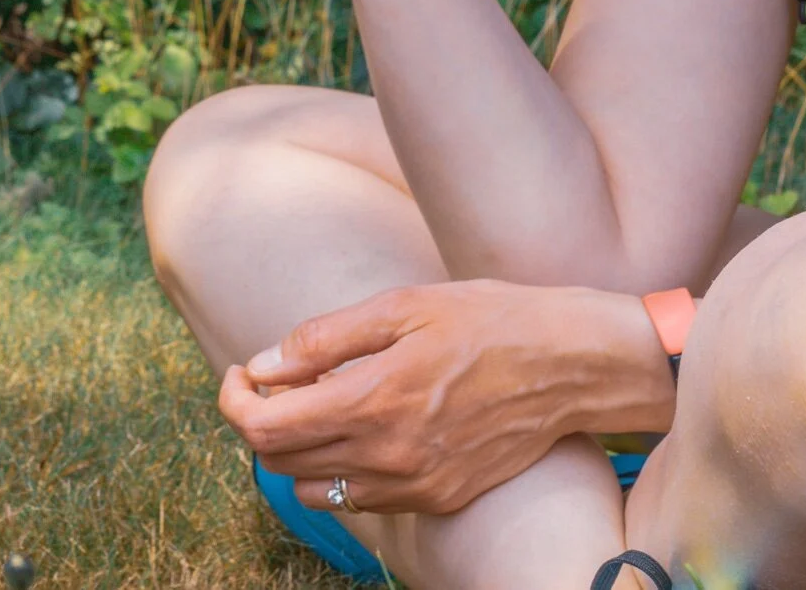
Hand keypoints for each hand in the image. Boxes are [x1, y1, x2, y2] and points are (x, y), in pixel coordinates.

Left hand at [218, 280, 674, 515]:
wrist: (571, 365)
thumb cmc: (489, 320)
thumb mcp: (403, 306)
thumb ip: (325, 339)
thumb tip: (263, 364)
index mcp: (373, 398)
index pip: (265, 425)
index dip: (235, 399)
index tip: (240, 372)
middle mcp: (388, 453)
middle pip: (280, 461)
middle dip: (260, 420)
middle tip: (272, 381)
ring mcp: (415, 483)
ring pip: (315, 488)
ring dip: (297, 450)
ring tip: (316, 405)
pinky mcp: (439, 497)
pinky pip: (362, 499)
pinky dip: (340, 470)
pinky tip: (360, 429)